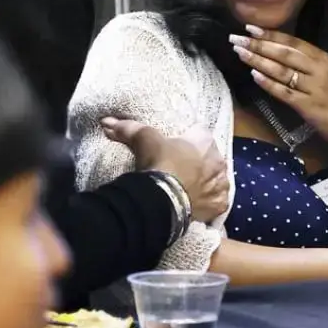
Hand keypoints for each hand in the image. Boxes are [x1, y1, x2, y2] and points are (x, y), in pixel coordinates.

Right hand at [101, 118, 228, 223]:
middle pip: (210, 158)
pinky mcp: (219, 205)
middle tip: (181, 170)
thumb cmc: (159, 163)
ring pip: (217, 180)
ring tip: (189, 187)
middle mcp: (218, 162)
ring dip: (206, 182)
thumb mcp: (144, 140)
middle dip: (199, 162)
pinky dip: (210, 202)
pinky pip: (218, 202)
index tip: (177, 148)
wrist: (163, 199)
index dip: (188, 140)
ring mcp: (220, 185)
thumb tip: (107, 121)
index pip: (200, 134)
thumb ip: (129, 128)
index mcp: (205, 141)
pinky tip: (198, 203)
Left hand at [230, 25, 327, 150]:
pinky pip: (285, 92)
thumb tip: (278, 50)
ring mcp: (314, 88)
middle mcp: (319, 70)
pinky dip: (269, 83)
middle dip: (259, 45)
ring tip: (240, 53)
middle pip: (284, 53)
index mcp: (323, 58)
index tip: (250, 28)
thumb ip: (308, 62)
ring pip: (282, 71)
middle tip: (237, 39)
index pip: (293, 42)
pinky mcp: (309, 106)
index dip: (271, 34)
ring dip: (259, 61)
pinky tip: (254, 76)